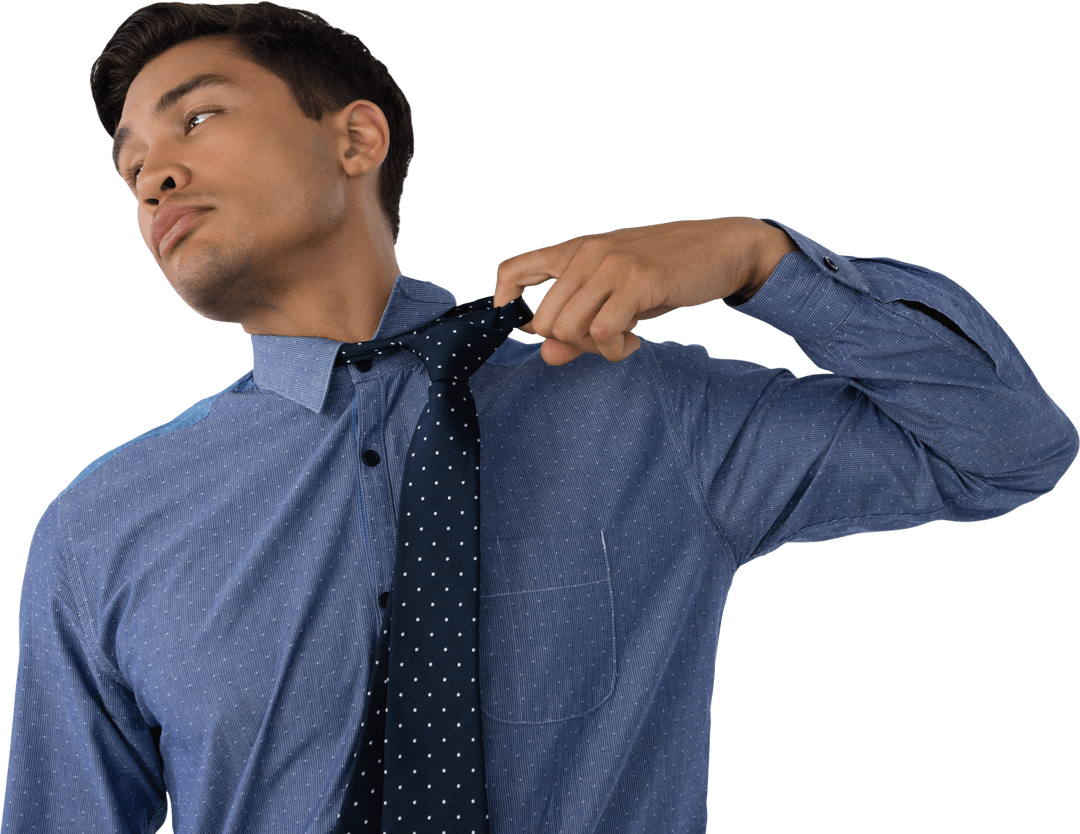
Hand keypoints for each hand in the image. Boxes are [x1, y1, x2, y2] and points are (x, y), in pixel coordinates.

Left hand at [493, 216, 780, 365]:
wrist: (722, 248)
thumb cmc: (666, 274)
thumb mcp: (616, 297)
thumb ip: (578, 324)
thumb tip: (546, 356)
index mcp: (575, 250)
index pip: (514, 270)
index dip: (505, 303)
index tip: (523, 328)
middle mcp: (587, 253)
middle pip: (543, 321)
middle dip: (569, 344)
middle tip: (600, 341)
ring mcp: (612, 265)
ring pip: (569, 328)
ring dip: (594, 348)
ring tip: (620, 340)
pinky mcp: (639, 281)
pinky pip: (604, 332)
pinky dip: (616, 349)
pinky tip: (634, 340)